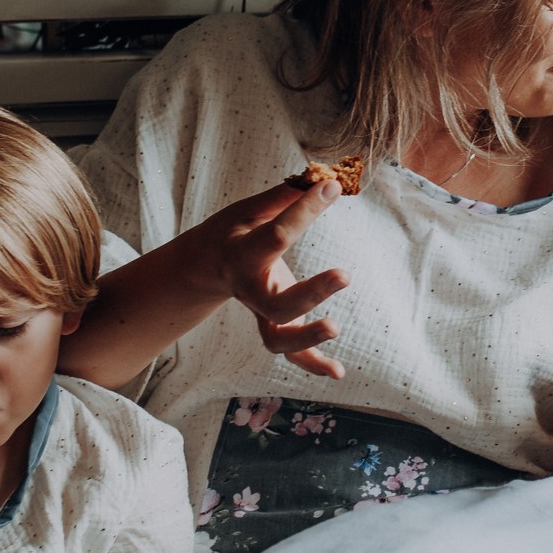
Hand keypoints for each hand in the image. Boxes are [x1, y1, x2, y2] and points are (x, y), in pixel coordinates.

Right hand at [191, 181, 351, 378]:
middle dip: (311, 294)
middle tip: (345, 274)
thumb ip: (283, 198)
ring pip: (277, 340)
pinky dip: (313, 365)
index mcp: (240, 255)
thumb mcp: (249, 209)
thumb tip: (321, 180)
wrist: (206, 264)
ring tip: (335, 327)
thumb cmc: (235, 230)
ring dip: (307, 340)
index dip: (304, 211)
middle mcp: (249, 290)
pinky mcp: (274, 326)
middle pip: (275, 305)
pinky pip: (290, 354)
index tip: (330, 189)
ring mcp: (260, 313)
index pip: (275, 236)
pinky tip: (338, 372)